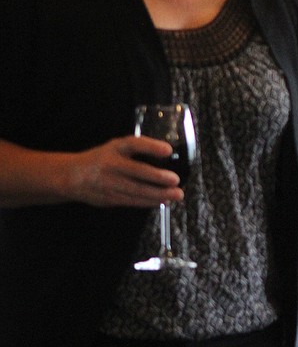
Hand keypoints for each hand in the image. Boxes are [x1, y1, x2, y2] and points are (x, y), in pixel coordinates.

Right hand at [66, 136, 183, 207]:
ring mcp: (108, 183)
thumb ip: (139, 149)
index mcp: (115, 148)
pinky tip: (162, 201)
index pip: (133, 144)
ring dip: (157, 194)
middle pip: (136, 171)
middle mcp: (111, 165)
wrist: (72, 176)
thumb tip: (169, 155)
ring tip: (176, 194)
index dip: (151, 147)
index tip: (168, 150)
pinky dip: (148, 202)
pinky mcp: (108, 198)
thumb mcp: (117, 147)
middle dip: (157, 177)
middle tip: (175, 180)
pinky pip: (131, 201)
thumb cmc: (103, 159)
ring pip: (135, 190)